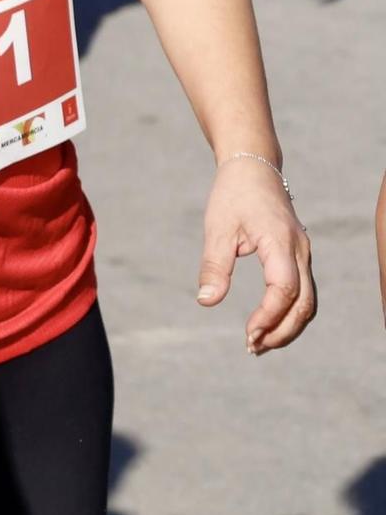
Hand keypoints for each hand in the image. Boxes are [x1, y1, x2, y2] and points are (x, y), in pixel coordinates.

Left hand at [197, 155, 315, 354]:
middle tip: (252, 347)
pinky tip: (267, 323)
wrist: (253, 168)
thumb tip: (206, 302)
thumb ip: (214, 266)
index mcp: (280, 242)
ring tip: (259, 343)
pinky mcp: (299, 256)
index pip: (284, 289)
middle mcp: (299, 251)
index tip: (248, 333)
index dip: (268, 316)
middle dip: (281, 331)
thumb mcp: (217, 228)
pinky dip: (289, 312)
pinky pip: (303, 292)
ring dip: (288, 327)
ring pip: (308, 302)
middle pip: (304, 304)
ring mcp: (303, 254)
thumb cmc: (233, 195)